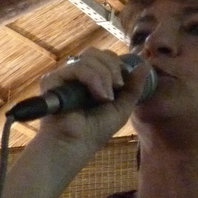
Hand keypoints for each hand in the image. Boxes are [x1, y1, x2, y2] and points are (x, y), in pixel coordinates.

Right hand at [30, 48, 150, 153]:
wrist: (77, 145)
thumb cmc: (96, 130)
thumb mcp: (122, 107)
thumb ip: (134, 86)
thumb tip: (145, 65)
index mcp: (91, 78)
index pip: (105, 57)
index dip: (118, 65)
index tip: (123, 84)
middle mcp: (76, 74)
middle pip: (96, 53)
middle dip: (113, 68)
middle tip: (118, 87)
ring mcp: (64, 76)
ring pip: (89, 58)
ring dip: (104, 77)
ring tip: (106, 98)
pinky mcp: (52, 80)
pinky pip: (77, 67)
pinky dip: (93, 80)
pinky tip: (99, 97)